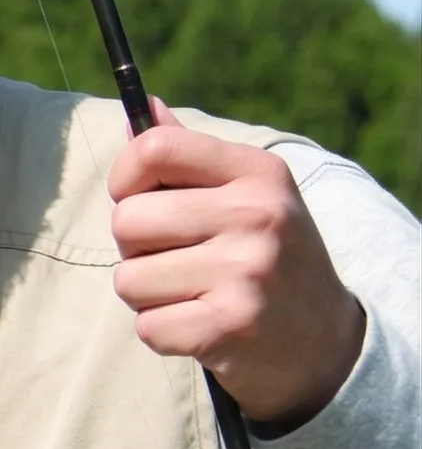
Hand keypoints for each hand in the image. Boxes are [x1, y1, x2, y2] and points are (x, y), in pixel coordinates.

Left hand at [109, 99, 365, 428]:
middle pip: (127, 221)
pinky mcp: (232, 325)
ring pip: (128, 279)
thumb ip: (189, 154)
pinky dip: (163, 333)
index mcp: (257, 172)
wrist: (324, 342)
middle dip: (135, 249)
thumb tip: (143, 106)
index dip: (124, 179)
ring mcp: (247, 270)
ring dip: (148, 296)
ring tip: (195, 294)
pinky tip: (202, 326)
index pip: (154, 149)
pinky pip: (147, 326)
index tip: (137, 200)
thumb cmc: (263, 257)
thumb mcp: (246, 195)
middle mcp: (257, 214)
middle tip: (180, 261)